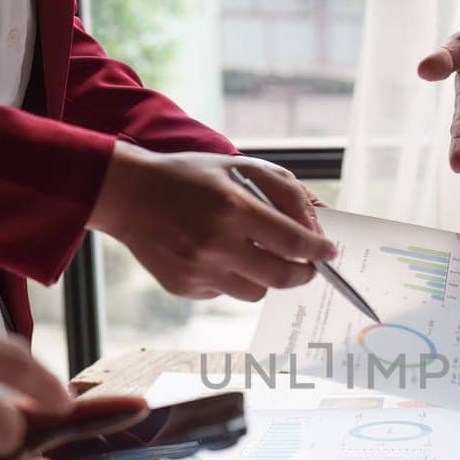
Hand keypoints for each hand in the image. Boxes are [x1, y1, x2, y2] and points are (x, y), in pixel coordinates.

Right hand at [89, 146, 336, 301]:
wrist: (129, 194)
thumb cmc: (191, 177)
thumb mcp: (241, 167)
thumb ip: (286, 192)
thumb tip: (317, 227)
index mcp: (235, 209)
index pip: (294, 242)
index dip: (319, 251)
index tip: (329, 253)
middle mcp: (217, 244)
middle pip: (282, 277)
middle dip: (304, 273)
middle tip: (308, 267)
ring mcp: (199, 271)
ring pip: (257, 292)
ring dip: (267, 276)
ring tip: (257, 255)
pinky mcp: (185, 287)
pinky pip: (227, 293)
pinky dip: (233, 278)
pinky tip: (216, 255)